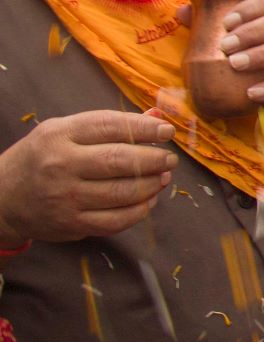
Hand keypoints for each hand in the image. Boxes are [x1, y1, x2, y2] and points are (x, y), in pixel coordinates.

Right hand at [0, 110, 175, 247]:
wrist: (4, 198)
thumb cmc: (43, 157)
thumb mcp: (66, 131)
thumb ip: (110, 125)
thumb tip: (157, 117)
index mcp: (60, 135)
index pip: (110, 127)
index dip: (144, 129)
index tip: (167, 132)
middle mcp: (61, 165)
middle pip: (119, 161)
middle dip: (154, 159)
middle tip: (169, 159)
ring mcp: (65, 198)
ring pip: (122, 193)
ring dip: (151, 185)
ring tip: (162, 177)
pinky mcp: (72, 224)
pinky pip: (116, 220)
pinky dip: (140, 210)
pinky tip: (148, 200)